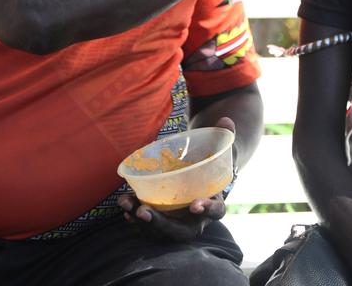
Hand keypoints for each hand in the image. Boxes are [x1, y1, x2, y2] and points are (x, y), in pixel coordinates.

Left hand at [117, 118, 235, 241]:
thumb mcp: (219, 149)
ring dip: (142, 222)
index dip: (207, 210)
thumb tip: (225, 120)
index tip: (195, 206)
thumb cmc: (210, 162)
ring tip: (127, 204)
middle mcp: (196, 220)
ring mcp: (178, 222)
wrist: (200, 174)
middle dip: (161, 225)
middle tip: (145, 212)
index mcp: (215, 202)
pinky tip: (126, 207)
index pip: (216, 212)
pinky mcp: (163, 220)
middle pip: (181, 231)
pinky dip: (136, 218)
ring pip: (160, 230)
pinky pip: (149, 225)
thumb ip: (223, 136)